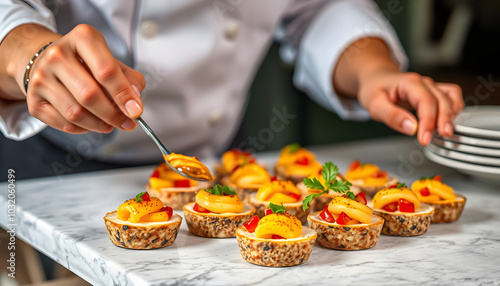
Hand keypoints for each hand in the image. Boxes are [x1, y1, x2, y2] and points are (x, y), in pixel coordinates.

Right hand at [10, 24, 145, 133]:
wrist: (50, 62)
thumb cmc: (87, 64)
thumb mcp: (113, 62)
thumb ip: (130, 80)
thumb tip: (134, 101)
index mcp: (82, 39)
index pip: (106, 71)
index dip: (123, 94)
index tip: (136, 111)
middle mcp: (57, 54)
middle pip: (89, 95)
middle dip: (113, 114)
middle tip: (126, 122)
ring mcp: (41, 77)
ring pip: (75, 113)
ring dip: (99, 125)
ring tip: (110, 124)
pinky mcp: (33, 100)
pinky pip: (64, 123)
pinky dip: (83, 128)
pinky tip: (90, 121)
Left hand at [332, 37, 463, 145]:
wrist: (375, 78)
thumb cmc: (374, 89)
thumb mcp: (374, 105)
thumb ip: (392, 116)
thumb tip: (412, 128)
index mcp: (409, 83)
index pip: (425, 101)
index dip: (428, 121)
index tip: (424, 139)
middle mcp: (423, 82)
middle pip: (442, 100)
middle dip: (442, 121)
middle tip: (437, 139)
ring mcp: (430, 86)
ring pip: (451, 97)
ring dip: (452, 115)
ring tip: (445, 132)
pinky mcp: (433, 92)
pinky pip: (451, 96)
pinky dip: (454, 109)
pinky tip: (447, 122)